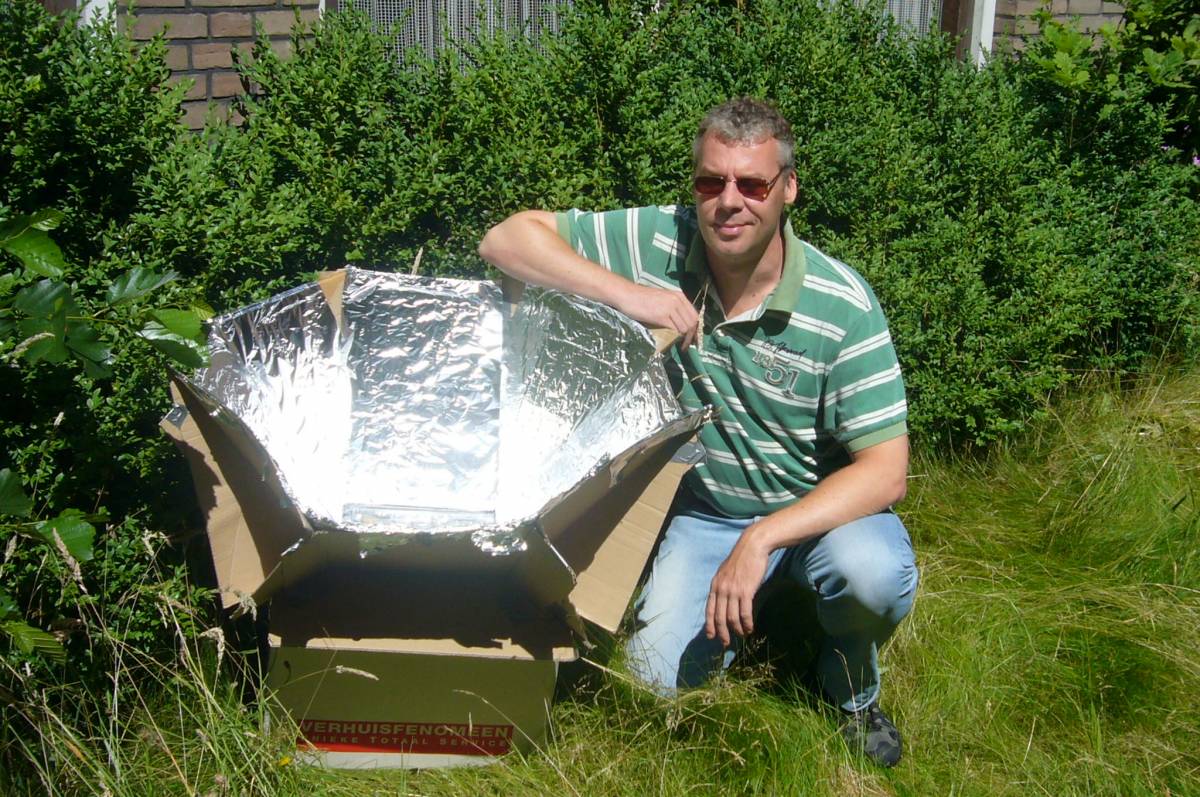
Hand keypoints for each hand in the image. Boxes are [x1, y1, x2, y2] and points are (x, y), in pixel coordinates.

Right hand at [613, 283, 699, 350]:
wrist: (627, 295)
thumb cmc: (642, 298)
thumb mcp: (663, 299)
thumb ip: (673, 308)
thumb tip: (681, 325)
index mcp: (679, 296)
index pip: (694, 315)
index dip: (696, 328)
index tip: (694, 338)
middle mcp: (677, 301)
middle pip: (692, 322)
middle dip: (692, 336)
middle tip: (688, 345)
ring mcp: (670, 308)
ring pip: (685, 328)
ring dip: (684, 339)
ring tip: (681, 346)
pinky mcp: (661, 316)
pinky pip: (674, 329)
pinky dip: (676, 338)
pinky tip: (673, 342)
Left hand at [705, 533, 770, 647]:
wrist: (752, 546)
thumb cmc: (741, 559)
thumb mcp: (725, 572)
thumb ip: (722, 586)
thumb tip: (722, 600)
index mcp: (715, 585)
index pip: (709, 610)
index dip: (710, 625)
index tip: (711, 636)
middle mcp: (721, 589)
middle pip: (719, 617)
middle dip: (722, 632)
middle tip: (725, 643)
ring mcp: (733, 591)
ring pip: (732, 617)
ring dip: (737, 629)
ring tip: (742, 635)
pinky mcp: (746, 591)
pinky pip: (745, 613)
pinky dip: (747, 623)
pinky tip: (750, 628)